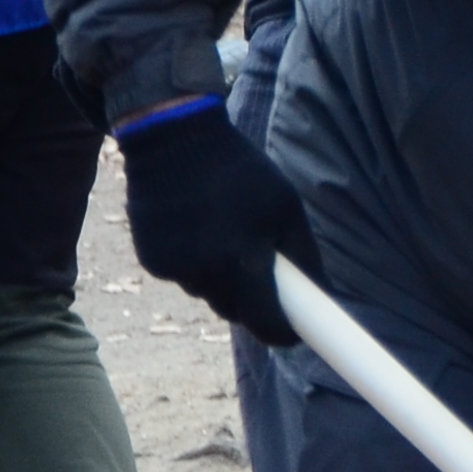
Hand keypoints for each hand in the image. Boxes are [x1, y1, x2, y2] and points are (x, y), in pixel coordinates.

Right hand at [114, 100, 316, 337]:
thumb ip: (303, 256)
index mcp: (242, 260)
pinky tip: (195, 227)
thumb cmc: (240, 171)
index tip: (294, 333)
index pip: (267, 324)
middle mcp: (205, 272)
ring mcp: (175, 269)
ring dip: (220, 279)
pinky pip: (184, 277)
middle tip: (260, 270)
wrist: (171, 138)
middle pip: (236, 312)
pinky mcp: (152, 261)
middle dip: (252, 302)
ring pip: (208, 294)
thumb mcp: (285, 206)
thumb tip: (320, 295)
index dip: (284, 333)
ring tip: (223, 233)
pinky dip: (193, 264)